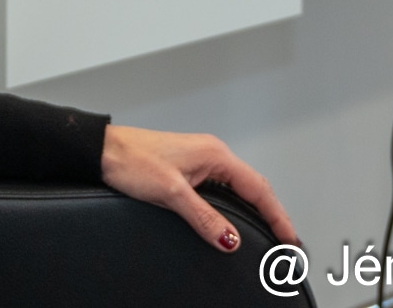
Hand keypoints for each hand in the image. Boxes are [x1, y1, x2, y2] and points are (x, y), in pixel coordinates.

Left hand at [100, 124, 297, 250]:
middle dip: (273, 214)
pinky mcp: (189, 167)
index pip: (258, 189)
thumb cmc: (131, 160)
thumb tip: (231, 240)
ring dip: (256, 209)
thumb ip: (204, 218)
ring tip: (269, 232)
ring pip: (239, 187)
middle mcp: (212, 154)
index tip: (290, 239)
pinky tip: (236, 218)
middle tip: (286, 242)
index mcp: (215, 155)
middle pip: (254, 187)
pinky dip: (237, 204)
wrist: (102, 150)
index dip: (278, 216)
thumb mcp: (171, 193)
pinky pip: (224, 187)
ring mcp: (201, 159)